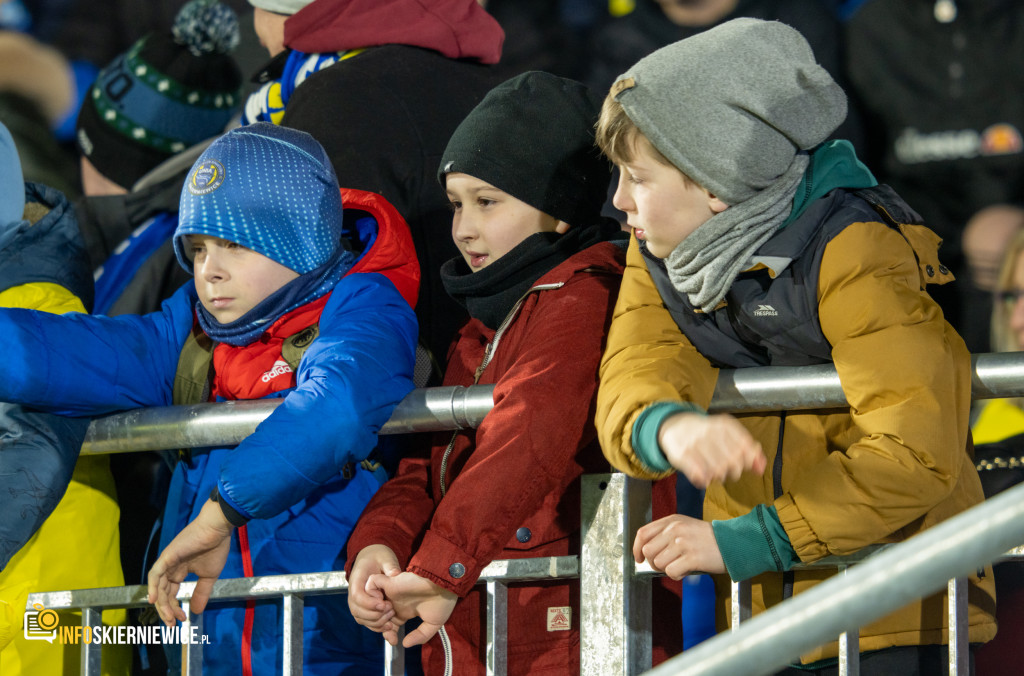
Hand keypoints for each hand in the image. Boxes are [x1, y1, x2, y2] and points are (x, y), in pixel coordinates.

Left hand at [147, 499, 233, 624]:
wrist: (217, 530)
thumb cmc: (215, 548)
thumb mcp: (209, 576)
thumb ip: (201, 593)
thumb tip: (196, 611)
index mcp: (180, 571)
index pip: (171, 593)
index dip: (175, 607)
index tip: (182, 619)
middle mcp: (170, 568)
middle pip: (163, 593)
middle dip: (167, 610)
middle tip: (173, 623)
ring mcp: (167, 562)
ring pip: (158, 586)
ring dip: (161, 603)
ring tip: (168, 617)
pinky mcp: (167, 556)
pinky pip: (155, 573)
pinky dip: (152, 586)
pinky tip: (154, 599)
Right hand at [348, 545, 399, 633]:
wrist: (372, 559)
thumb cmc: (379, 557)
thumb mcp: (385, 556)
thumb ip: (390, 565)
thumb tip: (395, 575)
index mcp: (357, 580)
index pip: (357, 596)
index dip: (369, 603)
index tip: (384, 604)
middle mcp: (354, 593)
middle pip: (357, 611)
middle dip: (374, 615)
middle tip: (390, 611)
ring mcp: (358, 602)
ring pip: (361, 619)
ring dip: (375, 623)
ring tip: (391, 622)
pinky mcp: (364, 609)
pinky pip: (366, 621)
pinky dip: (376, 627)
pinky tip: (389, 628)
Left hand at [368, 570, 457, 647]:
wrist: (445, 584)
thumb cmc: (443, 602)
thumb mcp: (433, 624)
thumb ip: (420, 635)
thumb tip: (404, 644)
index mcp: (405, 610)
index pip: (388, 623)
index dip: (388, 634)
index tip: (395, 641)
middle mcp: (396, 601)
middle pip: (377, 615)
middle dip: (379, 625)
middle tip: (390, 629)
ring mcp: (392, 590)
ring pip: (370, 600)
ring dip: (373, 610)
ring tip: (386, 616)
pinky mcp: (390, 580)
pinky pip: (370, 584)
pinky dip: (371, 593)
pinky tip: (382, 604)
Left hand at [633, 514, 724, 579]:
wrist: (732, 543)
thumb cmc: (708, 538)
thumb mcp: (685, 526)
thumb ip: (666, 534)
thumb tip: (647, 553)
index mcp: (672, 520)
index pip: (643, 533)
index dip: (636, 548)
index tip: (638, 558)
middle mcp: (675, 529)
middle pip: (648, 551)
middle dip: (653, 563)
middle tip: (666, 565)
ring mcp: (683, 543)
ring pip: (658, 563)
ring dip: (667, 569)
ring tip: (681, 565)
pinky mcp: (692, 558)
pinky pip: (671, 572)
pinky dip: (677, 576)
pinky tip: (686, 571)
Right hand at [659, 413, 765, 487]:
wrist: (676, 426)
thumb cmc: (708, 435)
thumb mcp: (729, 436)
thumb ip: (749, 451)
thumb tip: (761, 468)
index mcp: (725, 424)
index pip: (745, 447)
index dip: (747, 460)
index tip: (742, 463)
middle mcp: (710, 431)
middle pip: (733, 462)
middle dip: (734, 472)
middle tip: (728, 471)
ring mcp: (695, 443)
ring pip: (717, 471)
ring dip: (719, 477)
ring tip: (715, 473)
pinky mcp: (682, 455)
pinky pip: (700, 476)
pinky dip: (705, 481)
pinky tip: (704, 477)